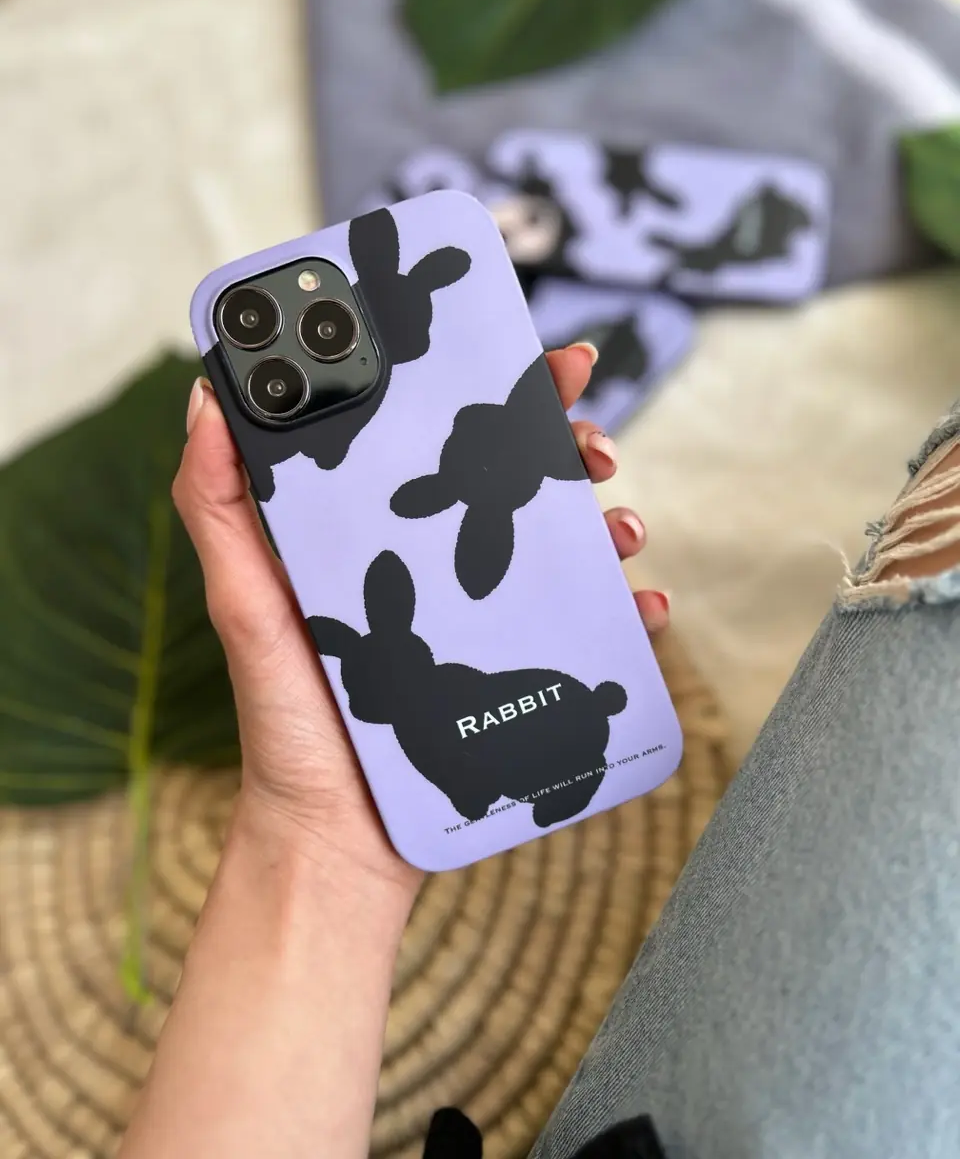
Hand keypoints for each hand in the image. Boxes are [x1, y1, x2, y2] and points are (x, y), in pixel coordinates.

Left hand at [172, 342, 669, 893]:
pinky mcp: (522, 673)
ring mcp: (486, 618)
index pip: (440, 440)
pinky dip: (631, 612)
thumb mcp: (245, 604)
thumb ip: (218, 506)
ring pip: (565, 546)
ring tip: (620, 530)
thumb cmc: (286, 720)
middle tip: (595, 447)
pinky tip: (644, 607)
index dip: (493, 393)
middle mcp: (439, 564)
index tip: (539, 363)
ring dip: (608, 523)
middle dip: (570, 448)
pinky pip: (590, 630)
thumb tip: (208, 397)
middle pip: (518, 482)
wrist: (334, 839)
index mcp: (380, 531)